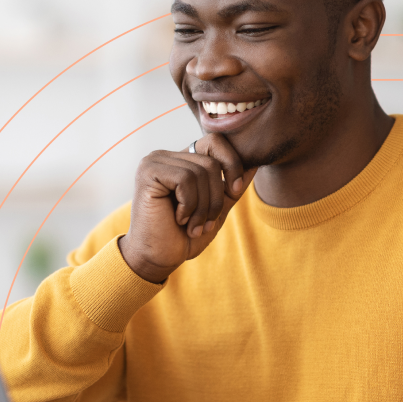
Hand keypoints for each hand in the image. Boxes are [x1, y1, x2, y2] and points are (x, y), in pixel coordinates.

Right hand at [120, 134, 256, 282]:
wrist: (157, 259)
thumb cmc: (183, 237)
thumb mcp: (216, 209)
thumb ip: (231, 186)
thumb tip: (254, 163)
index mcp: (180, 161)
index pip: (215, 142)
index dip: (232, 164)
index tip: (234, 192)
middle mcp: (166, 156)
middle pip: (212, 162)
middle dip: (216, 198)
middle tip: (204, 223)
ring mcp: (154, 162)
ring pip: (201, 172)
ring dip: (202, 207)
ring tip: (192, 225)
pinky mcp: (149, 172)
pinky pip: (186, 179)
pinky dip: (189, 205)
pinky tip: (178, 219)